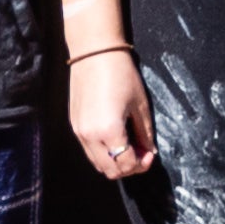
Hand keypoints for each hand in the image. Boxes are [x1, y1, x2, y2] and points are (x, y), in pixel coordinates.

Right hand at [70, 47, 152, 180]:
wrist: (94, 53)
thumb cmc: (120, 74)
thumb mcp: (140, 105)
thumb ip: (145, 133)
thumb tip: (149, 150)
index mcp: (109, 131)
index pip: (126, 164)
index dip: (142, 164)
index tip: (150, 154)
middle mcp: (90, 136)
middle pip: (110, 171)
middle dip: (129, 167)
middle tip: (141, 154)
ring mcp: (79, 132)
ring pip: (98, 164)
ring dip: (115, 162)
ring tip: (129, 146)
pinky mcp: (74, 125)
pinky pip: (89, 151)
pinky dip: (103, 153)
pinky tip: (115, 138)